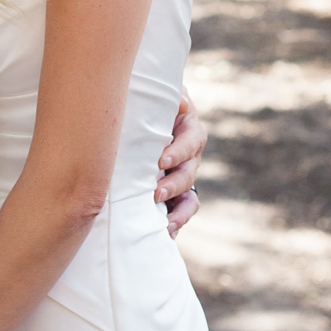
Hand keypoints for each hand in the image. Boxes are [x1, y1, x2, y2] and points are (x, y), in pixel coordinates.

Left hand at [157, 92, 205, 236]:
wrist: (139, 117)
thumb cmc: (148, 102)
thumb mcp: (159, 95)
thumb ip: (171, 98)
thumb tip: (182, 104)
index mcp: (189, 130)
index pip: (191, 141)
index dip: (179, 152)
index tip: (162, 160)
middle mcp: (190, 156)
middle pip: (189, 173)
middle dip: (174, 184)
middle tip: (156, 192)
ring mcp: (183, 176)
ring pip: (189, 196)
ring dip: (179, 211)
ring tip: (165, 223)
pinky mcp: (174, 192)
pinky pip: (181, 211)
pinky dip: (176, 223)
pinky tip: (166, 234)